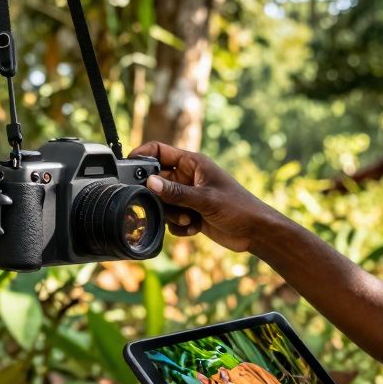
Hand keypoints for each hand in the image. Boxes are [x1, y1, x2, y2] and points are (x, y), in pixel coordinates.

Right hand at [131, 141, 289, 252]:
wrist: (255, 232)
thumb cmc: (239, 208)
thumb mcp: (206, 199)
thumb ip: (176, 192)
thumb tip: (149, 183)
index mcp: (193, 163)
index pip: (159, 151)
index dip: (142, 154)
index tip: (127, 164)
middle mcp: (188, 177)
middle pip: (156, 181)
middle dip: (159, 197)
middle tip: (168, 205)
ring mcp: (188, 196)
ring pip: (162, 203)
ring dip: (172, 215)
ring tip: (189, 219)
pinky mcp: (190, 214)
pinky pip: (171, 220)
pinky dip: (179, 226)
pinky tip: (195, 228)